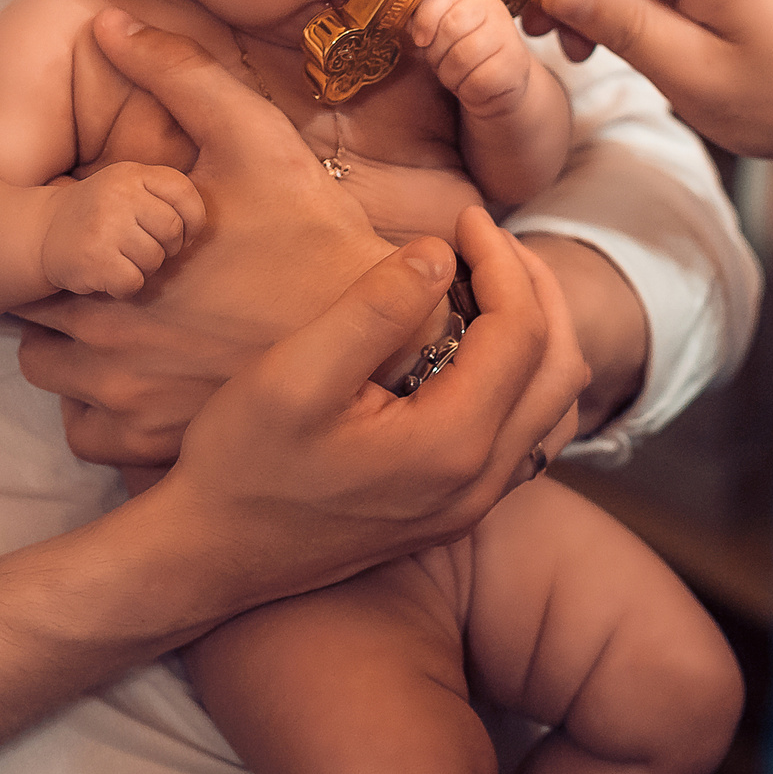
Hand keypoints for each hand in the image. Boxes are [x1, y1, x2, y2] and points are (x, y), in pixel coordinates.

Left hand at [14, 11, 394, 465]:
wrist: (383, 341)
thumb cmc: (316, 236)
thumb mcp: (254, 137)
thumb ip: (177, 72)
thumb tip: (108, 23)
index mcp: (107, 263)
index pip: (28, 249)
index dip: (58, 235)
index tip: (96, 231)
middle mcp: (99, 342)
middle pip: (32, 316)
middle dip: (65, 293)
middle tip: (118, 275)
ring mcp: (123, 404)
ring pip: (53, 379)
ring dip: (77, 354)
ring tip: (133, 326)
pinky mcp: (151, 450)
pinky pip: (88, 435)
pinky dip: (106, 412)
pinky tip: (152, 377)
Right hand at [42, 163, 205, 296]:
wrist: (43, 232)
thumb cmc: (100, 214)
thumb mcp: (128, 188)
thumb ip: (164, 197)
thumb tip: (200, 232)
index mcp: (132, 174)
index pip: (184, 193)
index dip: (193, 219)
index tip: (183, 234)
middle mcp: (118, 194)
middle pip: (172, 229)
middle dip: (168, 248)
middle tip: (148, 251)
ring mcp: (104, 225)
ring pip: (154, 259)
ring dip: (145, 269)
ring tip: (124, 260)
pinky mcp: (93, 258)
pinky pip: (133, 281)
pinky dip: (125, 286)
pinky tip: (109, 275)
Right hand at [157, 203, 589, 592]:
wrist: (212, 557)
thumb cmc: (241, 464)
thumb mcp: (294, 374)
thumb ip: (372, 309)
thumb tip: (438, 253)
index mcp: (451, 445)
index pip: (520, 331)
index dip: (501, 260)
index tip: (461, 216)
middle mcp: (479, 483)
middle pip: (561, 367)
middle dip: (534, 289)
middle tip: (485, 238)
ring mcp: (471, 505)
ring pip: (553, 407)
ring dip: (537, 334)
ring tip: (488, 282)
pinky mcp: (454, 511)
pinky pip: (526, 435)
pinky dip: (520, 377)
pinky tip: (470, 346)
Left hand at [409, 0, 533, 117]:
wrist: (500, 88)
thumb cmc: (464, 57)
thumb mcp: (442, 34)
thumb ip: (426, 20)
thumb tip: (408, 21)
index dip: (425, 19)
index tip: (420, 39)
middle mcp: (495, 12)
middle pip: (451, 27)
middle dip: (437, 52)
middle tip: (441, 63)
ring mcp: (508, 39)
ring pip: (462, 56)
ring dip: (450, 75)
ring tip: (457, 76)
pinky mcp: (515, 68)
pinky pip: (477, 81)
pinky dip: (467, 91)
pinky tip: (472, 88)